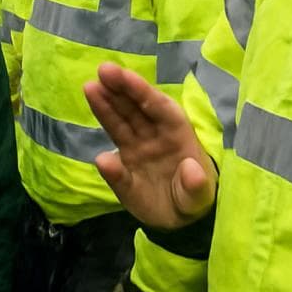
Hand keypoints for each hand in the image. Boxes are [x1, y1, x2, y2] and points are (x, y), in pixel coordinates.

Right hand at [83, 62, 216, 228]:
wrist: (180, 221)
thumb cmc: (194, 199)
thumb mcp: (201, 196)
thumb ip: (197, 184)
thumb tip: (189, 167)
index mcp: (177, 134)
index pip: (158, 107)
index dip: (141, 91)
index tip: (124, 76)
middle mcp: (154, 135)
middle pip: (135, 108)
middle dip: (120, 88)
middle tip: (103, 69)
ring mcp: (137, 148)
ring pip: (119, 124)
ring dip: (105, 106)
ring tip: (90, 87)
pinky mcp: (124, 167)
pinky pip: (113, 162)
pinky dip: (106, 160)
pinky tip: (99, 156)